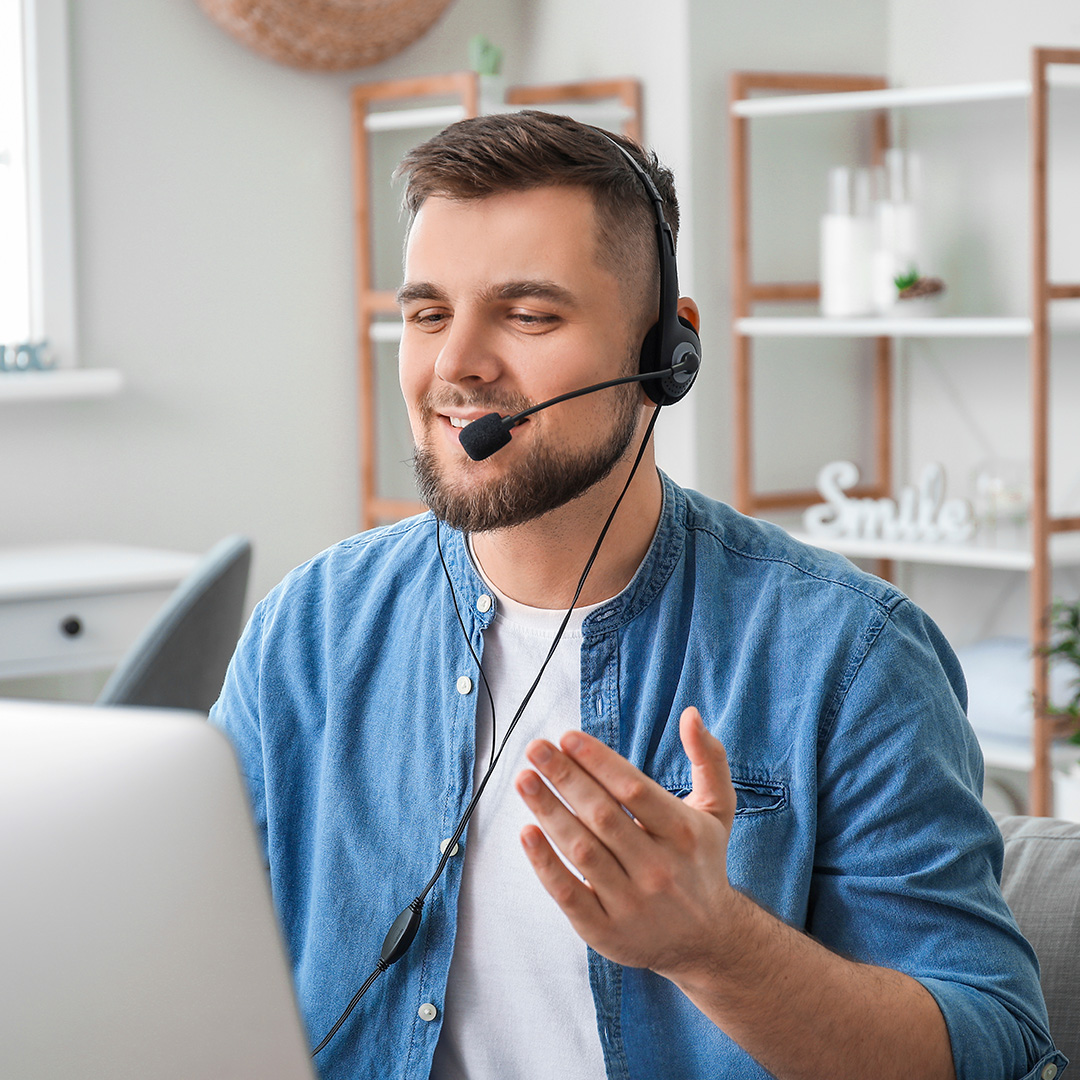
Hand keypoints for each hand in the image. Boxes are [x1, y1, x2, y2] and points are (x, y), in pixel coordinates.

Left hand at [515, 706, 739, 979]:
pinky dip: (545, 864)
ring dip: (548, 812)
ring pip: (582, 851)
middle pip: (602, 816)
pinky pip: (569, 894)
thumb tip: (690, 714)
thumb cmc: (702, 863)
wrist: (708, 941)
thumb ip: (709, 759)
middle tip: (536, 748)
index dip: (598, 761)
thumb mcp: (717, 810)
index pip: (634, 790)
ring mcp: (631, 903)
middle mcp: (658, 868)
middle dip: (564, 777)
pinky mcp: (606, 931)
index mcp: (682, 833)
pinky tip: (526, 832)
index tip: (567, 738)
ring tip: (524, 780)